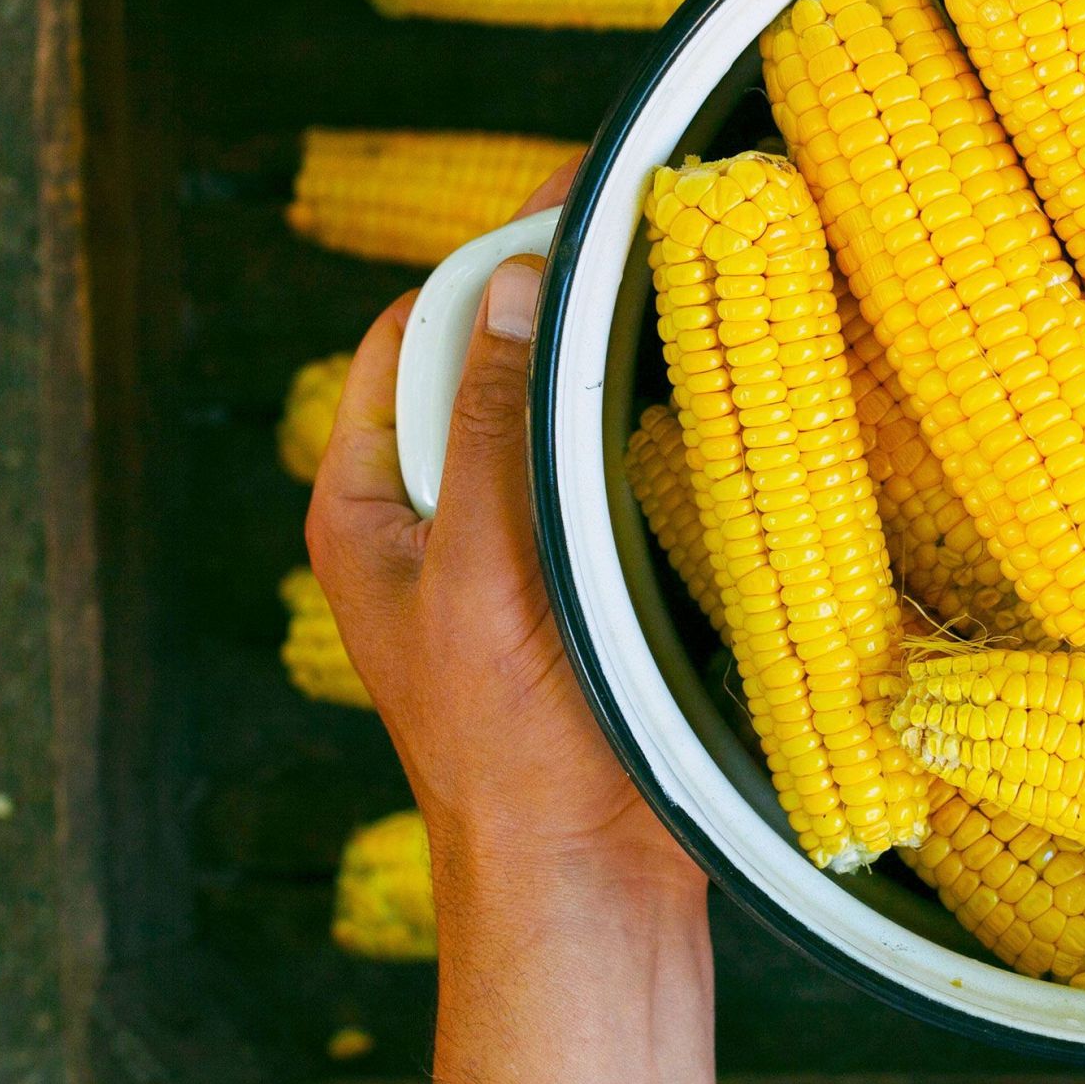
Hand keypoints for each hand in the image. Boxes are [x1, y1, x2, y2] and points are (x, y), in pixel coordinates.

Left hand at [306, 162, 701, 903]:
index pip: (412, 331)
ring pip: (556, 416)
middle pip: (490, 362)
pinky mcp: (582, 584)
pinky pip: (609, 475)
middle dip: (561, 300)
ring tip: (691, 290)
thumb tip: (505, 285)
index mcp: (369, 506)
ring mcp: (511, 549)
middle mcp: (434, 515)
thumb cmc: (514, 751)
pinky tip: (715, 395)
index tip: (572, 197)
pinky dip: (653, 432)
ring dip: (615, 365)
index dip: (486, 260)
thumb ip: (490, 434)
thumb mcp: (485, 578)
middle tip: (650, 225)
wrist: (589, 886)